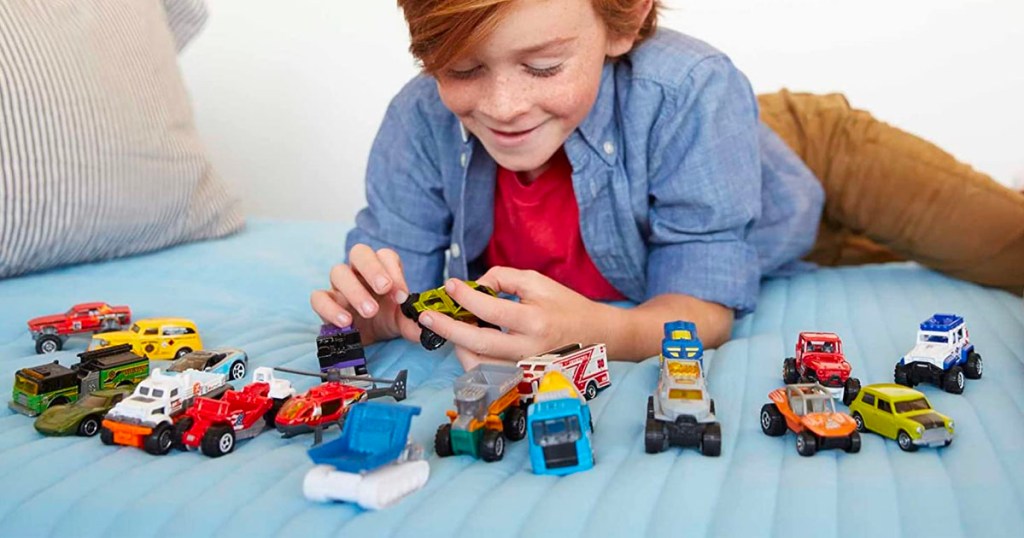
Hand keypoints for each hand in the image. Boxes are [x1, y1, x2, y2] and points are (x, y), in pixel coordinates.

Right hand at [310, 244, 421, 345]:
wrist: (367, 338)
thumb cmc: (386, 320)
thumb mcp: (403, 321)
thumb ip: (413, 322)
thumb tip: (426, 327)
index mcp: (381, 269)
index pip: (385, 255)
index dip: (393, 271)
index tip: (402, 296)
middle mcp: (358, 271)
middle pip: (359, 253)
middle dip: (372, 269)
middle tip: (384, 288)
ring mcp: (339, 285)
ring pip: (338, 272)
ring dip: (355, 290)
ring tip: (370, 311)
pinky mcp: (325, 302)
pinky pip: (319, 297)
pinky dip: (330, 308)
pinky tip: (346, 322)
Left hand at [416, 267, 614, 369]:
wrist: (597, 337)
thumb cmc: (567, 307)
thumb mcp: (538, 282)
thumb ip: (503, 278)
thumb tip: (474, 286)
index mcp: (534, 321)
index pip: (490, 310)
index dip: (465, 297)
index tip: (450, 286)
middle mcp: (528, 349)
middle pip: (476, 344)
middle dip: (446, 329)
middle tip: (427, 316)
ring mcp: (524, 369)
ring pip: (478, 365)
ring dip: (457, 346)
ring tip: (451, 327)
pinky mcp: (522, 380)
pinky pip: (488, 374)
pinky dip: (472, 359)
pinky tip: (468, 343)